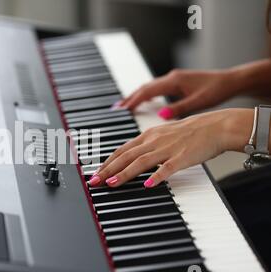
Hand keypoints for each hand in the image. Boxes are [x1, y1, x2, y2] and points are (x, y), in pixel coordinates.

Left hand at [89, 108, 252, 187]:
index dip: (107, 162)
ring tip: (111, 184)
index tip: (95, 172)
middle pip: (126, 156)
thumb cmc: (191, 131)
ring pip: (141, 162)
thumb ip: (147, 144)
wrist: (217, 126)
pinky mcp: (182, 156)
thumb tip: (132, 155)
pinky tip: (148, 185)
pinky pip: (167, 167)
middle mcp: (154, 140)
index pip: (122, 150)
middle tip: (94, 181)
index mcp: (148, 135)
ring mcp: (168, 148)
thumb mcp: (163, 134)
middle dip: (108, 169)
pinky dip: (157, 176)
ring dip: (124, 173)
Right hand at [113, 69, 238, 119]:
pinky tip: (142, 102)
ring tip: (124, 106)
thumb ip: (179, 108)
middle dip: (130, 98)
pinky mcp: (177, 83)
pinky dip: (145, 95)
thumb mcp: (198, 102)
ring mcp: (173, 80)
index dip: (133, 101)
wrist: (231, 81)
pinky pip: (155, 89)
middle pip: (144, 88)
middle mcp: (171, 78)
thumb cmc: (218, 90)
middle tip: (116, 109)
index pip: (147, 91)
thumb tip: (161, 115)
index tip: (122, 110)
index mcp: (174, 81)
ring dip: (136, 96)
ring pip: (149, 88)